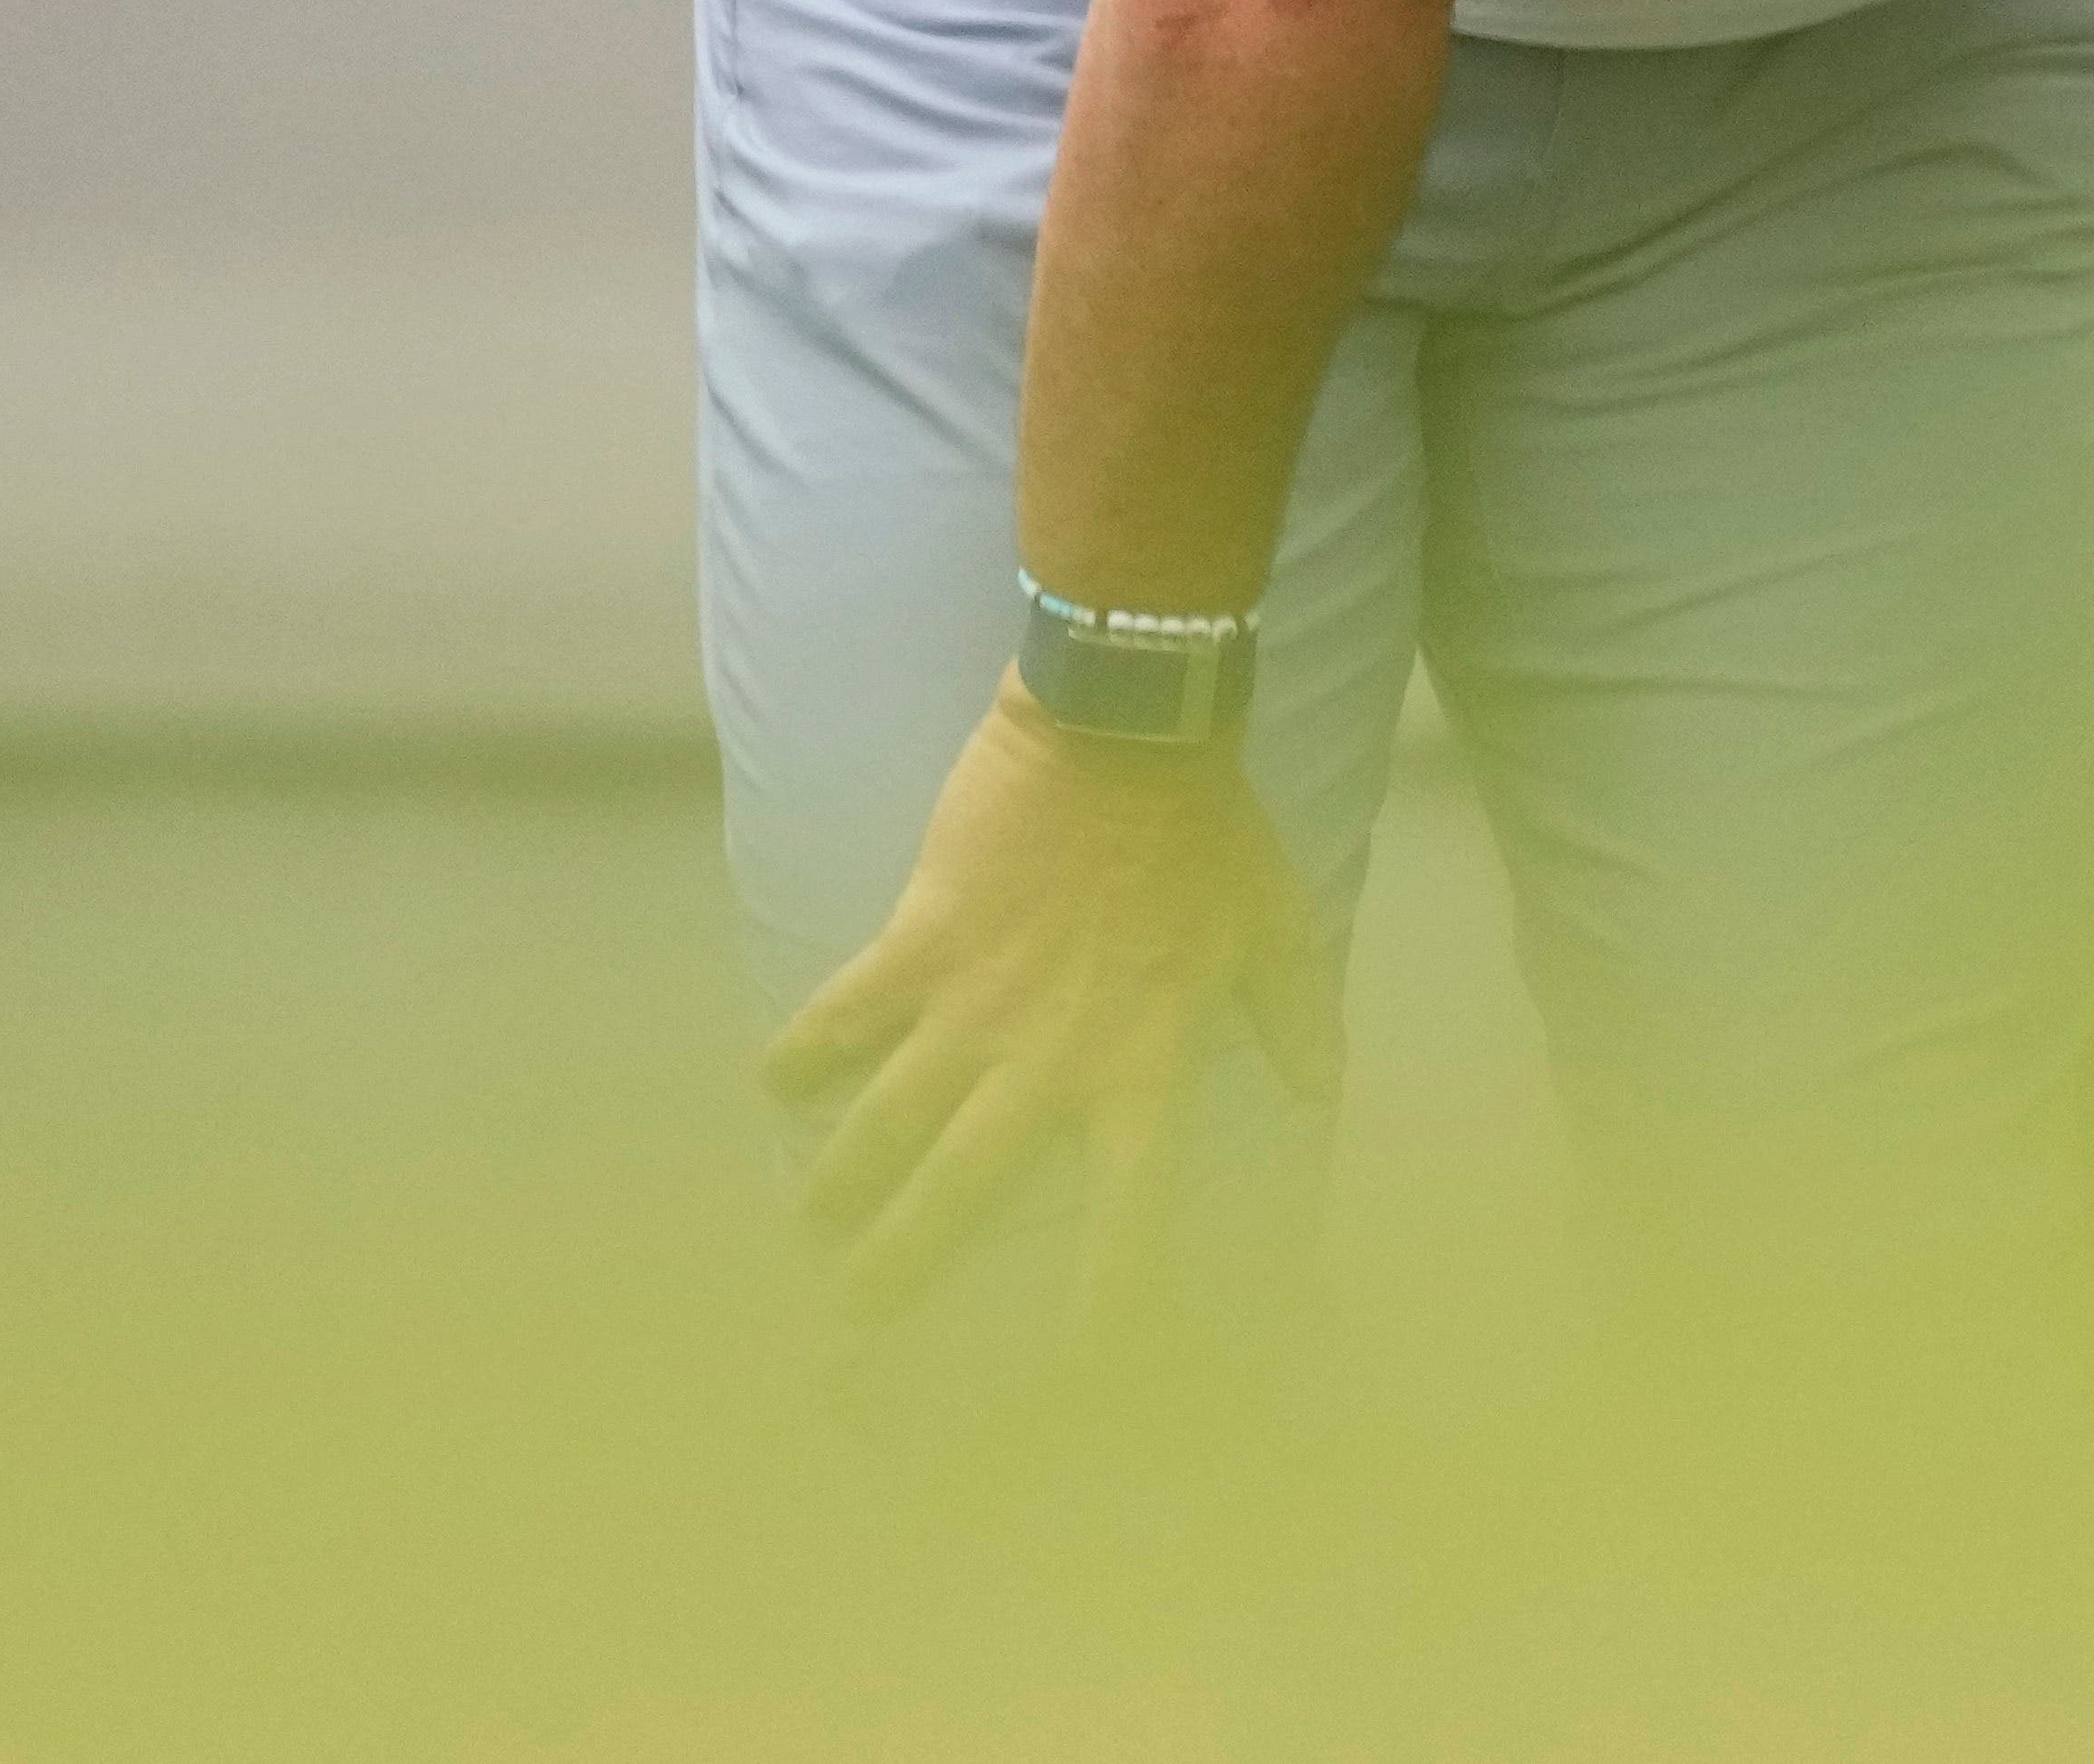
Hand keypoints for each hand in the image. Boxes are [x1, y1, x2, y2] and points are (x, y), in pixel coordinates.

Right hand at [760, 676, 1343, 1331]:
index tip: (1078, 1361)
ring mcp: (974, 1004)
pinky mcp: (919, 942)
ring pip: (889, 1121)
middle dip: (904, 1264)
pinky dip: (803, 1049)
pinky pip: (845, 1012)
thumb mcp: (1279, 929)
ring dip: (841, 1180)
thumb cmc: (1211, 833)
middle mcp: (1048, 1057)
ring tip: (808, 1228)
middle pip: (965, 1189)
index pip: (1128, 1209)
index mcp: (1143, 1064)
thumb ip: (1300, 1018)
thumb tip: (1324, 1094)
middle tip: (858, 1320)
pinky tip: (769, 1082)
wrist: (1130, 732)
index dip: (1106, 1291)